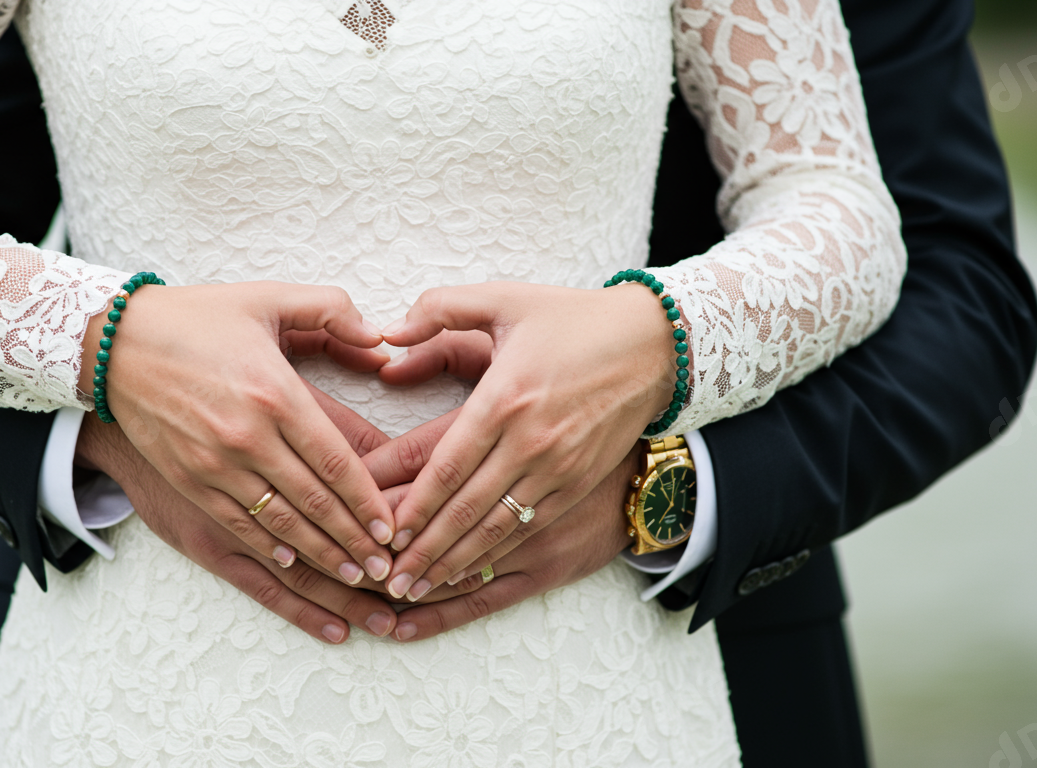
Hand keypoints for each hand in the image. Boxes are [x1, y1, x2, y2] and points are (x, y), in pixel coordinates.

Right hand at [79, 281, 396, 584]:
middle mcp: (247, 435)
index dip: (368, 501)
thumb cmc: (197, 318)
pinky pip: (238, 523)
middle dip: (355, 540)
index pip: (335, 461)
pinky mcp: (189, 479)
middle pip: (315, 501)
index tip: (393, 527)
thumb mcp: (268, 297)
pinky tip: (295, 561)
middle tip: (387, 567)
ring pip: (280, 522)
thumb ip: (332, 311)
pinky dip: (270, 547)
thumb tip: (380, 339)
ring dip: (321, 554)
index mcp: (275, 392)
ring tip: (353, 576)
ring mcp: (214, 463)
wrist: (114, 343)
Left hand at [377, 281, 675, 598]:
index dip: (410, 505)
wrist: (656, 344)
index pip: (446, 464)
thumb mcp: (504, 299)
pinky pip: (527, 529)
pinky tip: (463, 572)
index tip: (379, 531)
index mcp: (505, 397)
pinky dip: (492, 556)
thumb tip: (388, 337)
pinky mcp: (577, 483)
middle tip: (383, 578)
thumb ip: (440, 311)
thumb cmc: (573, 320)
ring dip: (452, 562)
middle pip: (465, 508)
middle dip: (422, 549)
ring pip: (495, 529)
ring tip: (412, 590)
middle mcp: (531, 441)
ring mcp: (558, 468)